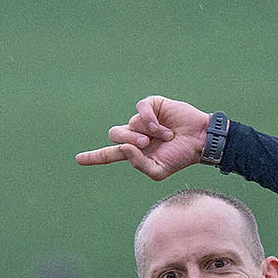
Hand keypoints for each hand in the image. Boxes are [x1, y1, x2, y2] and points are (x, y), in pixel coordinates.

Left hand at [76, 96, 210, 179]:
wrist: (198, 141)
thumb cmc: (180, 157)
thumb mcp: (158, 171)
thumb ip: (138, 164)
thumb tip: (123, 147)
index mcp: (134, 152)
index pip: (109, 154)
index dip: (93, 157)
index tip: (78, 159)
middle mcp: (135, 134)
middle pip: (115, 134)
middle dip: (128, 141)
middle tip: (145, 144)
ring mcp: (143, 119)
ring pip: (129, 123)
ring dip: (145, 132)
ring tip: (163, 137)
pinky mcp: (152, 105)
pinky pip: (140, 110)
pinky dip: (149, 120)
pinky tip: (162, 127)